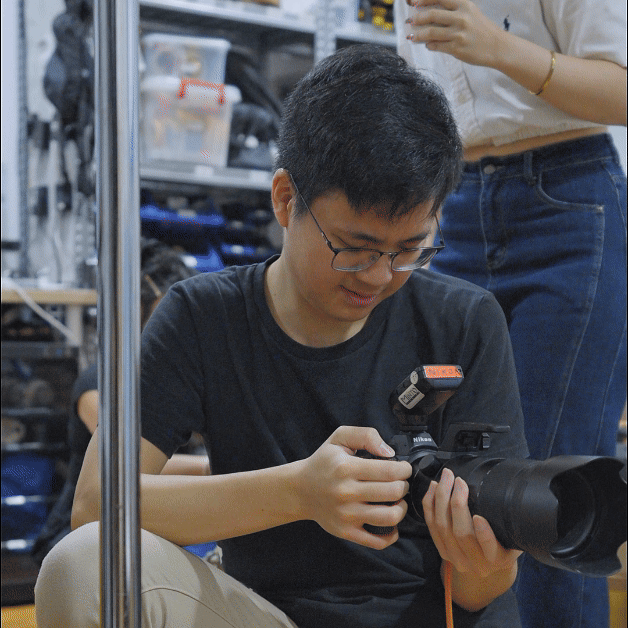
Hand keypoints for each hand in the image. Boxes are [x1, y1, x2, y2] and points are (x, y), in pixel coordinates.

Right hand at [296, 426, 411, 548]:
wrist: (300, 490)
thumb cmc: (324, 462)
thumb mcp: (339, 438)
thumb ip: (366, 436)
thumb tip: (389, 452)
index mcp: (346, 468)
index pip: (389, 471)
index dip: (404, 469)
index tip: (404, 468)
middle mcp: (346, 492)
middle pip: (393, 493)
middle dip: (404, 486)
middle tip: (401, 482)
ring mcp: (346, 515)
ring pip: (390, 517)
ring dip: (402, 508)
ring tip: (397, 501)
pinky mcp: (346, 532)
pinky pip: (378, 541)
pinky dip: (391, 534)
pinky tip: (390, 521)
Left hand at [405, 0, 506, 68]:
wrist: (497, 46)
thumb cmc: (481, 30)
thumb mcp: (470, 13)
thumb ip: (452, 11)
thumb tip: (429, 13)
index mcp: (464, 5)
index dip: (424, 0)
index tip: (414, 3)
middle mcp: (461, 17)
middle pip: (432, 14)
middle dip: (418, 18)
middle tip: (410, 21)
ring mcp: (458, 33)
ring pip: (431, 32)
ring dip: (419, 34)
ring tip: (412, 37)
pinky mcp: (457, 48)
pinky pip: (436, 46)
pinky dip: (429, 45)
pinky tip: (427, 45)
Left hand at [422, 468, 521, 577]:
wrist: (491, 563)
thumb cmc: (505, 542)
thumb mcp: (515, 536)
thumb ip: (512, 524)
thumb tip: (517, 499)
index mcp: (498, 559)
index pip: (490, 548)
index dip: (483, 534)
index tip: (479, 516)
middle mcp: (476, 563)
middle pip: (460, 533)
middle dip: (456, 502)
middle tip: (458, 480)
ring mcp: (456, 558)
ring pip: (442, 527)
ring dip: (441, 499)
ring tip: (445, 479)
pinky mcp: (442, 551)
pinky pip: (430, 526)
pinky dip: (429, 504)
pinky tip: (433, 488)